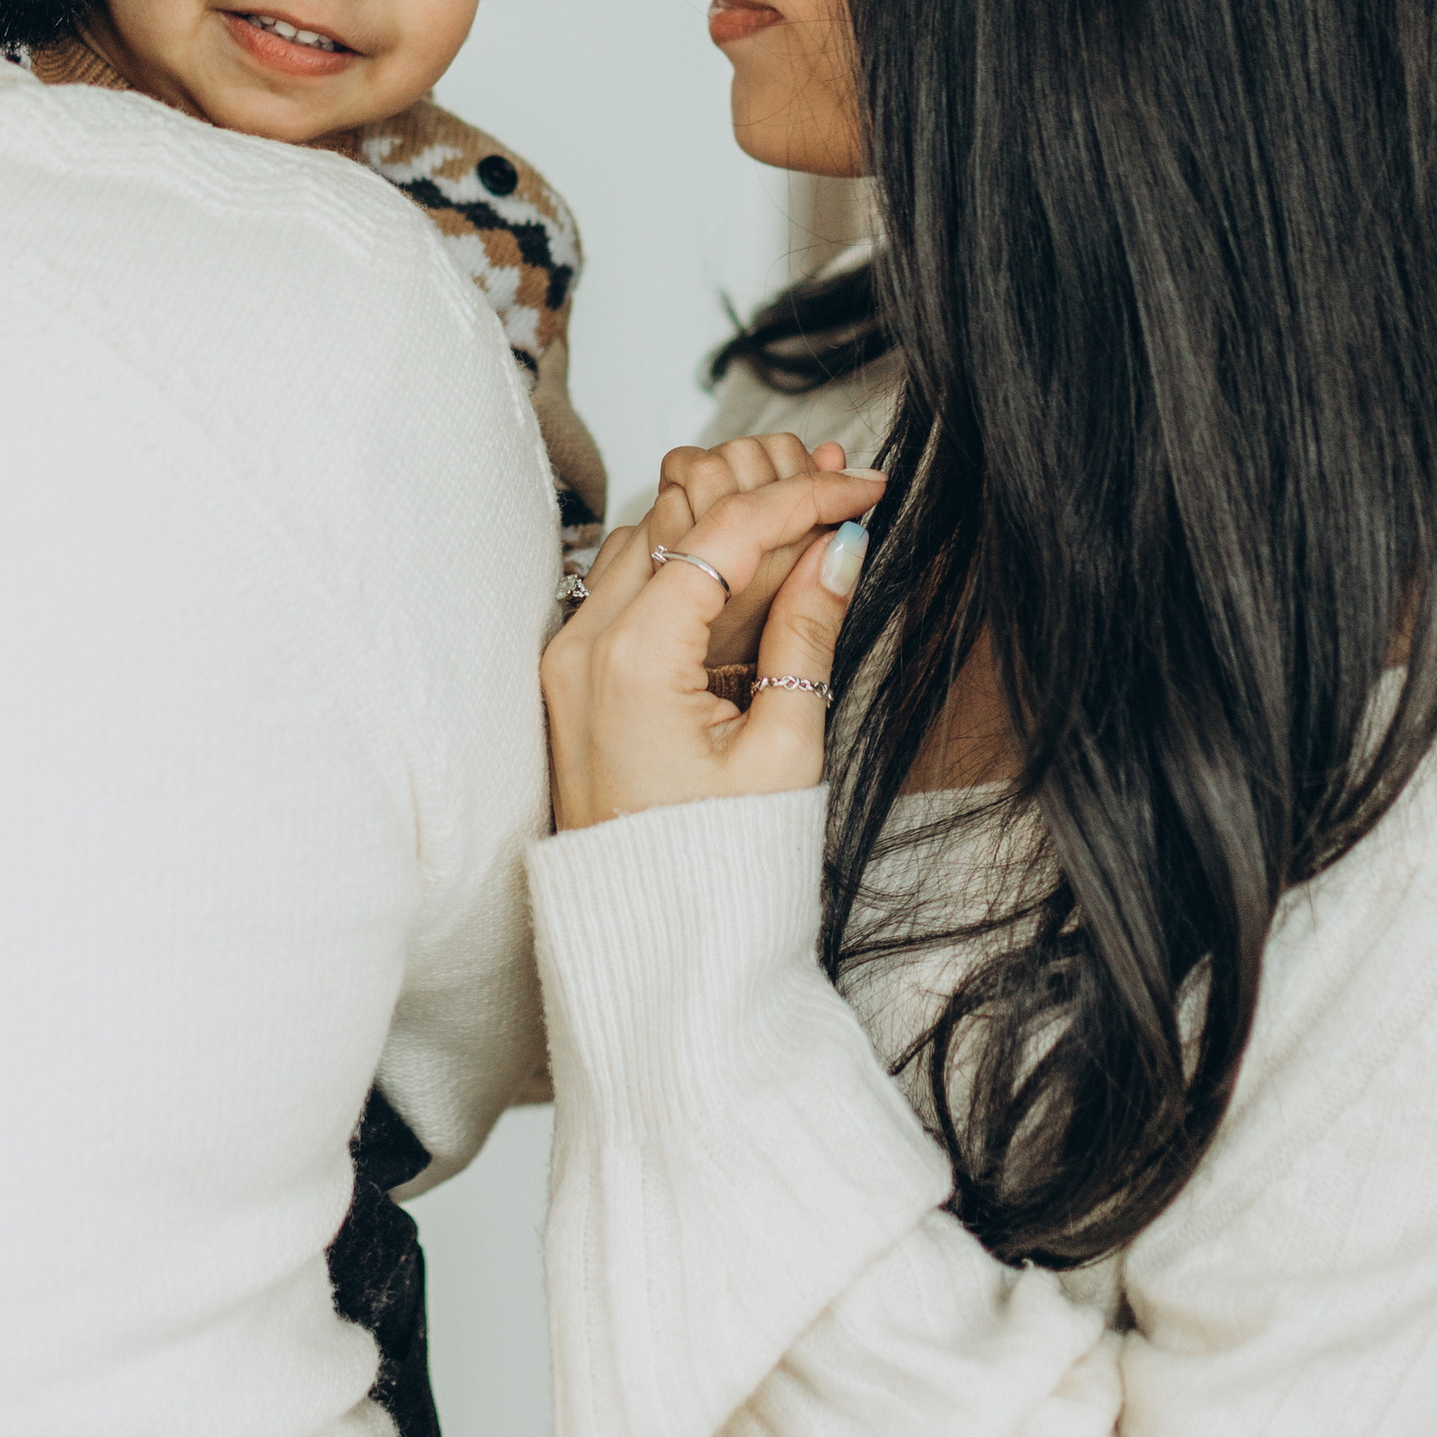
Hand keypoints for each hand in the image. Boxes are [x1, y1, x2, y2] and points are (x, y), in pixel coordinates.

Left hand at [543, 441, 880, 829]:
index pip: (726, 531)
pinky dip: (688, 565)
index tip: (866, 487)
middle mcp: (583, 645)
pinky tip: (752, 573)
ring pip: (647, 541)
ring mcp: (570, 659)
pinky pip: (630, 586)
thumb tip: (840, 546)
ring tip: (809, 526)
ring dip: (723, 525)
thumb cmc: (719, 865)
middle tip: (841, 489)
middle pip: (676, 517)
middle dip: (763, 494)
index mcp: (632, 659)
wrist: (653, 948)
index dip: (806, 497)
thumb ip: (808, 632)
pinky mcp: (575, 677)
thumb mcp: (786, 750)